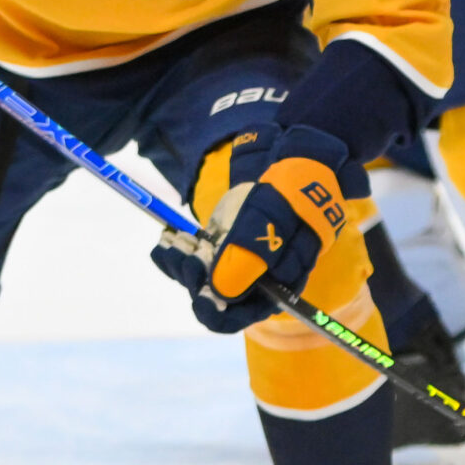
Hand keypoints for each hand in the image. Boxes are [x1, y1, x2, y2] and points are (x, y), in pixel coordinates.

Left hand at [150, 125, 352, 333]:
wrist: (297, 151)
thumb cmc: (296, 181)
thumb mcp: (276, 210)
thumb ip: (252, 248)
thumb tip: (220, 291)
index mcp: (284, 281)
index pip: (245, 314)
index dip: (218, 308)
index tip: (198, 288)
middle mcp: (263, 277)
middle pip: (220, 300)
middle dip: (196, 280)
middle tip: (182, 254)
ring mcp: (244, 260)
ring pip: (205, 280)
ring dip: (183, 266)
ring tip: (170, 242)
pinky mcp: (229, 244)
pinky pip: (199, 260)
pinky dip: (180, 253)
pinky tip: (167, 239)